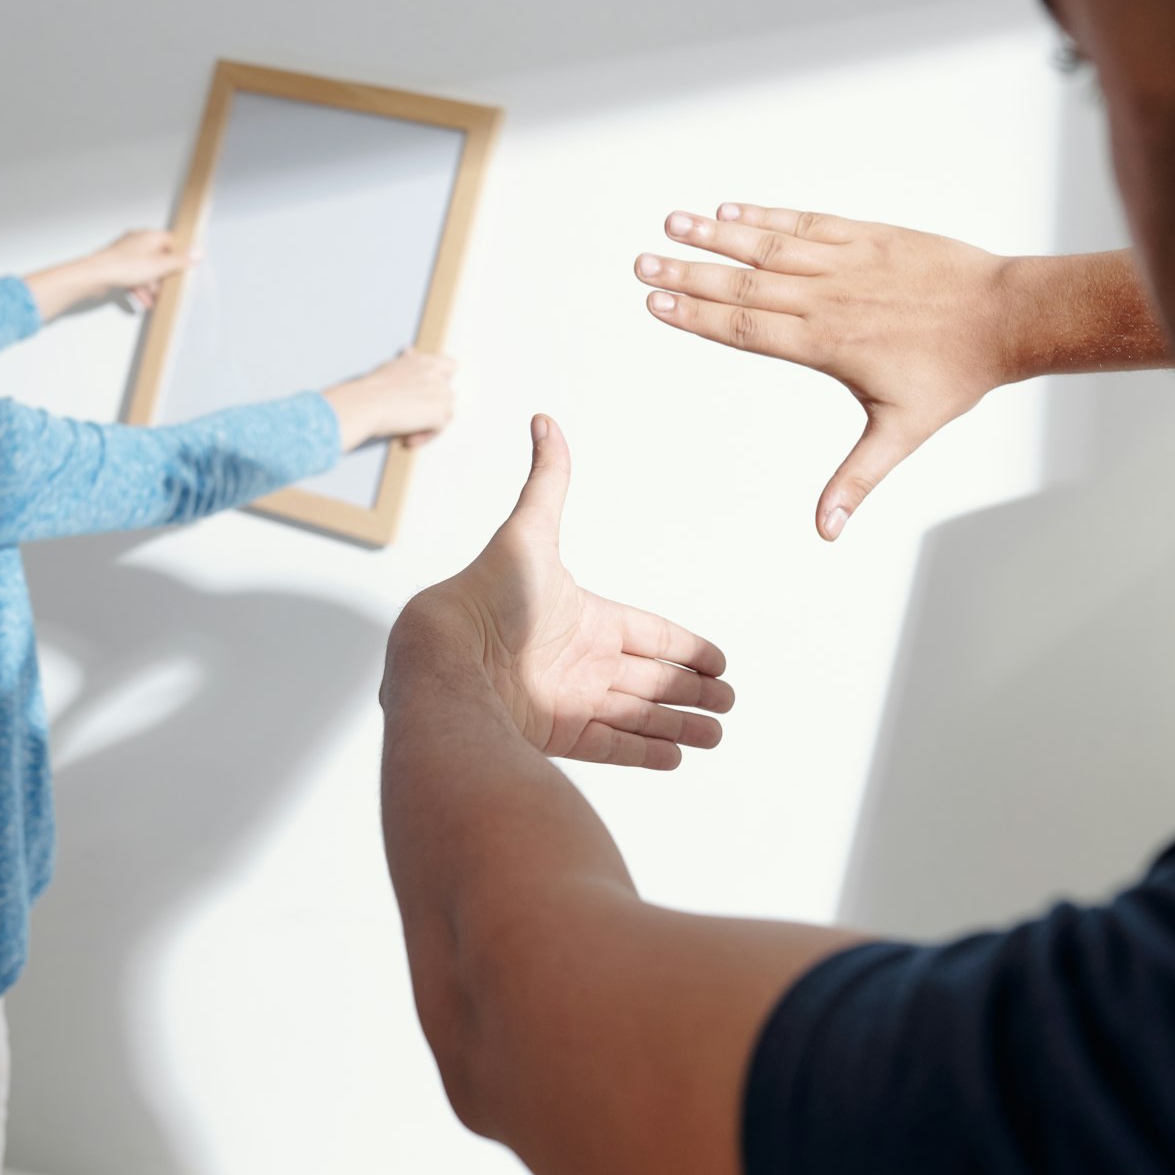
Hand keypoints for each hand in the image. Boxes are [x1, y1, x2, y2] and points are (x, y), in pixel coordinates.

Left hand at [92, 229, 194, 309]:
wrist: (96, 276)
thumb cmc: (125, 266)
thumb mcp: (160, 265)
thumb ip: (181, 260)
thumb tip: (199, 252)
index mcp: (149, 236)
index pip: (171, 242)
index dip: (178, 256)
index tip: (184, 269)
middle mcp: (137, 242)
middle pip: (158, 258)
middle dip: (163, 277)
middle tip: (169, 289)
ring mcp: (125, 254)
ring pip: (145, 270)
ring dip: (151, 287)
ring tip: (155, 301)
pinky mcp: (116, 267)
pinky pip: (133, 278)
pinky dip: (139, 289)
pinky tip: (143, 303)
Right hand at [323, 350, 456, 452]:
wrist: (366, 402)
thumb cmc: (371, 388)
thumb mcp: (391, 366)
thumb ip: (407, 362)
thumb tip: (409, 350)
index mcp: (424, 362)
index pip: (450, 366)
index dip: (441, 381)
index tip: (426, 393)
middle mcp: (436, 375)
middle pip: (446, 396)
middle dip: (429, 409)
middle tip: (407, 419)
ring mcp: (440, 394)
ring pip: (444, 414)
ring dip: (427, 424)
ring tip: (406, 432)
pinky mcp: (438, 415)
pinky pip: (437, 430)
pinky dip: (424, 437)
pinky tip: (406, 439)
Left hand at [391, 416, 733, 769]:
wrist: (446, 657)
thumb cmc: (484, 593)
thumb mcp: (528, 532)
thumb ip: (548, 481)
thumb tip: (544, 420)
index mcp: (584, 617)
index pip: (647, 633)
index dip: (684, 646)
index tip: (719, 661)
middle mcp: (579, 661)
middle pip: (650, 679)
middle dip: (690, 690)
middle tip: (728, 700)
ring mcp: (569, 700)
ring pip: (638, 716)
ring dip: (678, 724)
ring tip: (716, 732)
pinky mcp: (556, 735)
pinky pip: (612, 746)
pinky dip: (645, 752)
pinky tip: (678, 755)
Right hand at [637, 205, 1016, 541]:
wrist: (1009, 317)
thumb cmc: (955, 376)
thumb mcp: (902, 435)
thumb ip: (856, 479)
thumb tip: (826, 530)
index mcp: (826, 344)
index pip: (746, 328)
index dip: (697, 316)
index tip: (656, 304)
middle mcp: (827, 299)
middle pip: (744, 285)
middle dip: (688, 275)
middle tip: (642, 264)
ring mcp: (845, 263)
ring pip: (768, 246)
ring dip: (716, 235)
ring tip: (673, 223)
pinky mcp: (867, 237)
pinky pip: (806, 222)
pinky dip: (767, 215)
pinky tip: (731, 209)